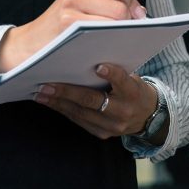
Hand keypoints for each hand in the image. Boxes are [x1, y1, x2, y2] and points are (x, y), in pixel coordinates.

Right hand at [0, 0, 145, 72]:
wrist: (25, 47)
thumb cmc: (56, 31)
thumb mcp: (75, 8)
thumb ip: (102, 5)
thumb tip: (138, 12)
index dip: (132, 2)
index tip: (137, 17)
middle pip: (119, 5)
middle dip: (130, 21)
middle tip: (129, 34)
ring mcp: (71, 11)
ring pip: (114, 20)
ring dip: (123, 33)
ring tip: (121, 42)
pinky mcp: (68, 28)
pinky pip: (102, 34)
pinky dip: (111, 42)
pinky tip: (110, 49)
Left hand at [34, 63, 159, 140]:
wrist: (147, 116)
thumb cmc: (134, 88)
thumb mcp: (132, 76)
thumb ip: (114, 69)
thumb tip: (86, 55)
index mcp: (133, 92)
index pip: (123, 81)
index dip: (111, 74)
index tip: (98, 66)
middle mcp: (123, 111)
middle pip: (92, 101)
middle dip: (67, 92)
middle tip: (47, 84)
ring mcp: (112, 126)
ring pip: (81, 113)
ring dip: (58, 102)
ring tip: (41, 93)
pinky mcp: (101, 133)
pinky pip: (79, 120)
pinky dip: (63, 110)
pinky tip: (50, 102)